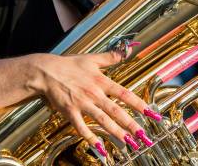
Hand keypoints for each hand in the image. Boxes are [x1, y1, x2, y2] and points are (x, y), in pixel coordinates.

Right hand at [29, 50, 159, 154]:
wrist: (46, 71)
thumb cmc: (69, 65)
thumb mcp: (92, 58)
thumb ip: (111, 57)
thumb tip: (129, 50)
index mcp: (102, 81)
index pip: (125, 94)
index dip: (139, 104)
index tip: (150, 113)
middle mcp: (94, 93)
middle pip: (116, 111)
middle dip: (131, 124)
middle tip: (143, 136)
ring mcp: (82, 104)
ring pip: (102, 120)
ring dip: (116, 132)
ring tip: (128, 143)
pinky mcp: (69, 112)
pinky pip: (81, 127)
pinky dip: (90, 137)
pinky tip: (99, 147)